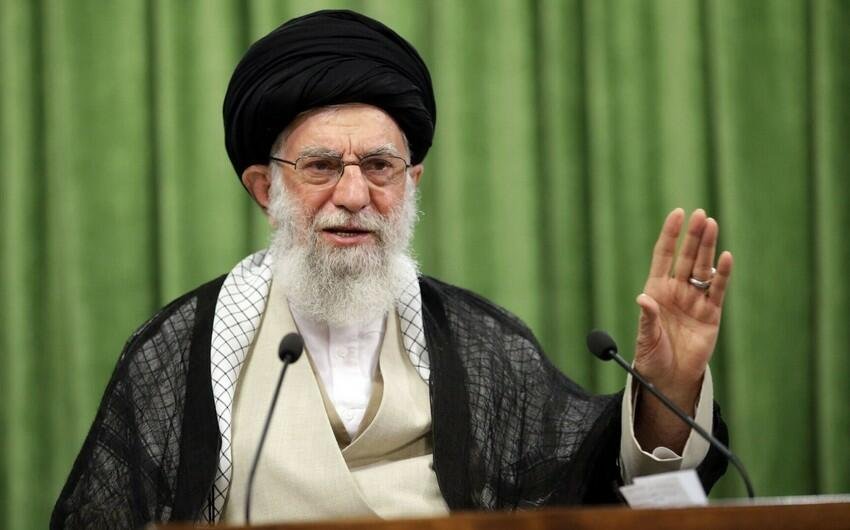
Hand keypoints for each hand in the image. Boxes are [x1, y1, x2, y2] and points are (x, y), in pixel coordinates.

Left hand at [633, 208, 732, 450]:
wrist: (670, 378)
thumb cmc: (652, 357)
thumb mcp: (646, 338)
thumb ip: (647, 318)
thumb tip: (643, 299)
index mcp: (656, 291)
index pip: (663, 256)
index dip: (670, 235)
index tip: (677, 214)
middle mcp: (676, 291)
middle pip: (686, 257)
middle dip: (693, 236)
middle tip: (701, 214)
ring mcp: (694, 301)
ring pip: (702, 268)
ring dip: (708, 247)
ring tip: (713, 225)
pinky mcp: (711, 314)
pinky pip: (717, 291)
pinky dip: (721, 275)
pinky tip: (726, 257)